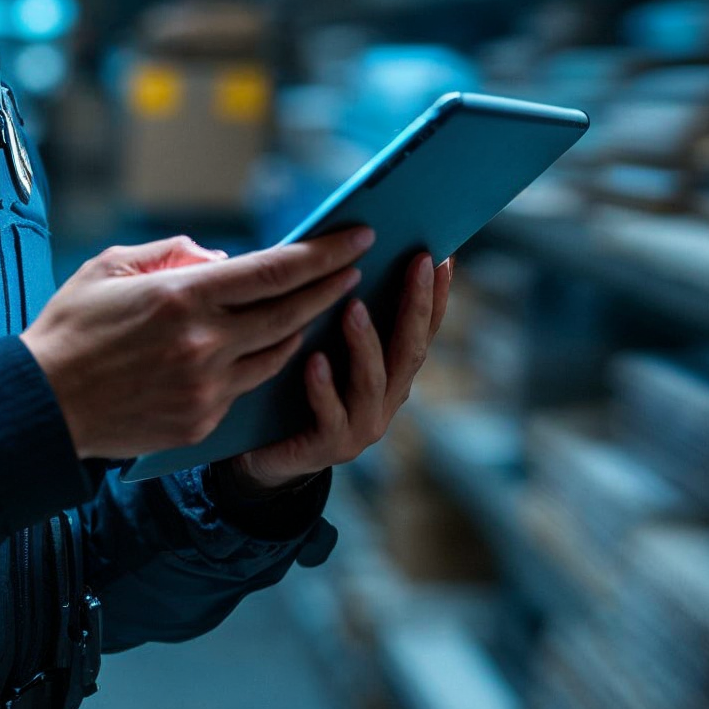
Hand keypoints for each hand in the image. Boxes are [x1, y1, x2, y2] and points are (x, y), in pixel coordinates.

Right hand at [20, 228, 373, 459]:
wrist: (41, 405)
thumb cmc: (70, 329)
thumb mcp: (110, 267)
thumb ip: (171, 254)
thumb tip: (221, 261)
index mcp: (182, 297)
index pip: (275, 270)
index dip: (323, 252)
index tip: (356, 236)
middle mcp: (203, 344)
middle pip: (291, 312)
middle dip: (330, 286)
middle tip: (354, 266)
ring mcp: (206, 387)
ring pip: (277, 352)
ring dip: (301, 325)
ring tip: (314, 303)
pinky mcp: (202, 421)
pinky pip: (247, 386)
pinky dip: (260, 362)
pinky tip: (268, 346)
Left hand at [223, 252, 451, 492]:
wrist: (265, 454)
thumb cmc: (294, 387)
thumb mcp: (323, 344)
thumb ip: (341, 313)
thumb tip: (348, 253)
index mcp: (391, 374)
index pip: (422, 330)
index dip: (437, 296)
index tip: (443, 255)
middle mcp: (386, 400)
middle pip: (409, 350)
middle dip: (417, 305)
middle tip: (418, 262)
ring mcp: (362, 426)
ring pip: (372, 381)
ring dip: (365, 342)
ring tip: (353, 307)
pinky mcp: (329, 446)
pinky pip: (329, 414)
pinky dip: (323, 387)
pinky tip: (313, 360)